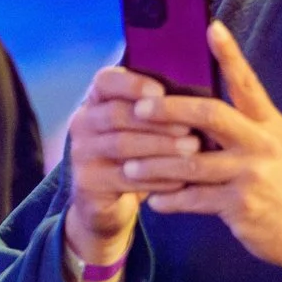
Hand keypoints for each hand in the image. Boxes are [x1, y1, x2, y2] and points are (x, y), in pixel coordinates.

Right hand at [64, 63, 202, 263]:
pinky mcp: (87, 182)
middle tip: (190, 127)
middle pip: (117, 114)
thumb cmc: (136, 153)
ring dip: (160, 147)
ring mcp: (81, 153)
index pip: (105, 81)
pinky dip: (156, 178)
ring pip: (122, 145)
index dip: (132, 84)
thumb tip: (201, 92)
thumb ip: (157, 106)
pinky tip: (181, 179)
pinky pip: (125, 179)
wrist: (105, 200)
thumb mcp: (140, 125)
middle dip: (157, 120)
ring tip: (192, 150)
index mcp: (96, 100)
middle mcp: (82, 122)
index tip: (161, 92)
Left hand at [117, 23, 281, 280]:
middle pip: (211, 115)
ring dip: (155, 165)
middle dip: (169, 109)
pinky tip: (153, 201)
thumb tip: (196, 104)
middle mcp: (261, 143)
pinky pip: (193, 200)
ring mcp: (251, 174)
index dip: (230, 54)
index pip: (247, 82)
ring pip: (191, 164)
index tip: (210, 28)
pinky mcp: (240, 205)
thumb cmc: (280, 182)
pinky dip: (169, 201)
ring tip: (129, 166)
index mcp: (268, 123)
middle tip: (138, 109)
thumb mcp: (271, 145)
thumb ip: (241, 125)